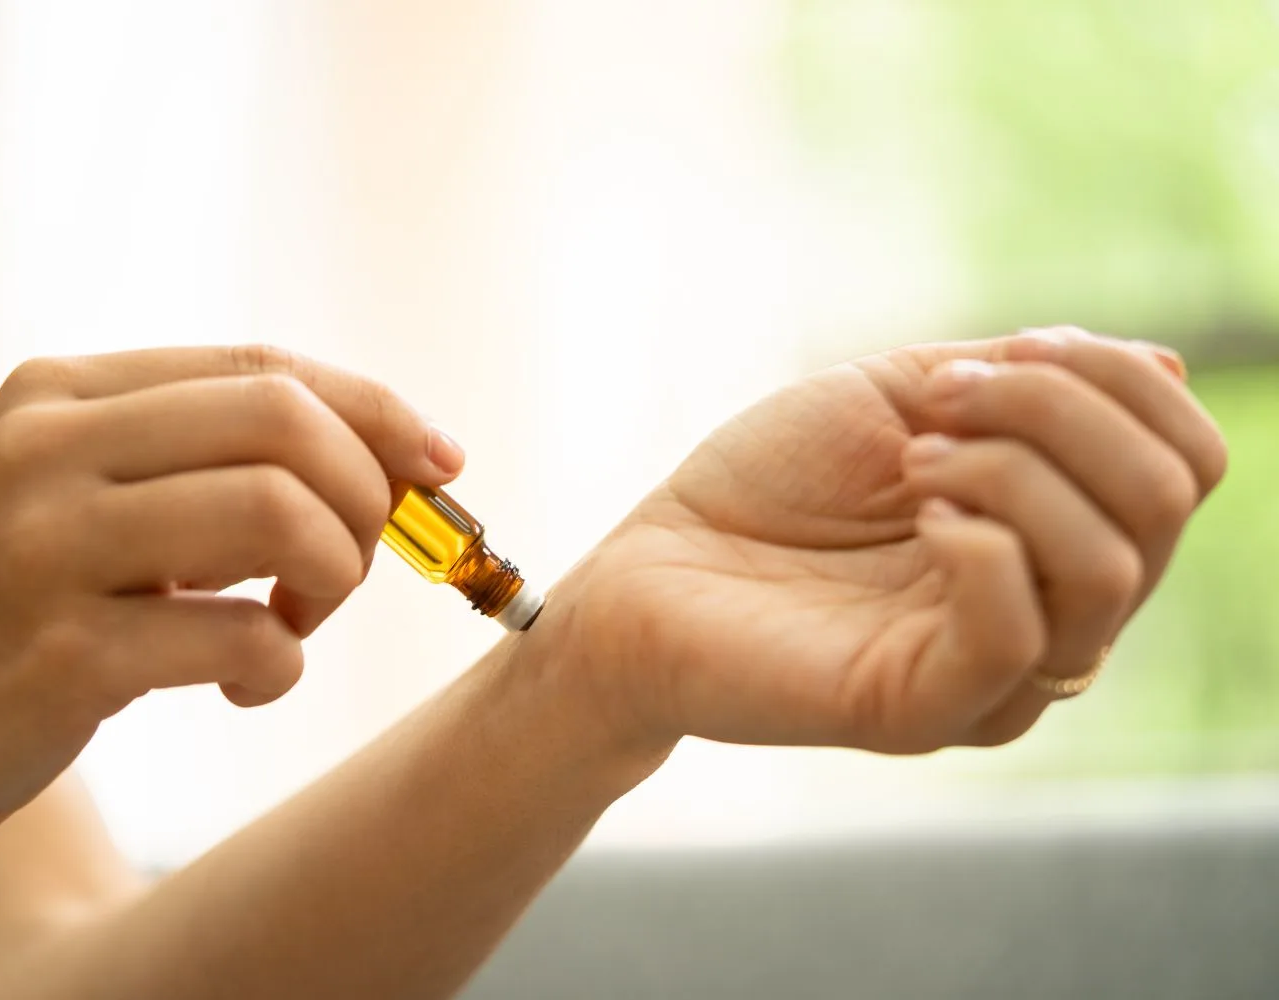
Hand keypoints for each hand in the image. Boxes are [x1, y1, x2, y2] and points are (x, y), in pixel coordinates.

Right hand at [0, 345, 460, 868]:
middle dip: (366, 494)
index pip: (264, 369)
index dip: (377, 411)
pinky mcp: (62, 656)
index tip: (442, 463)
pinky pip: (244, 638)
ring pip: (278, 513)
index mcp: (62, 394)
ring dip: (331, 576)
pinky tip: (247, 681)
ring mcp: (48, 548)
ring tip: (295, 622)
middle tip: (352, 564)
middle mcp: (49, 448)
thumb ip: (200, 463)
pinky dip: (280, 664)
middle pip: (286, 421)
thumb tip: (386, 462)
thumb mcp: (76, 500)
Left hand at [543, 329, 1226, 754]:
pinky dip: (983, 545)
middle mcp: (1049, 614)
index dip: (1116, 380)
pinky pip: (1019, 637)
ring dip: (1012, 469)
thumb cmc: (768, 482)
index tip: (997, 353)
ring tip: (908, 459)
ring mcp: (994, 673)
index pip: (1183, 462)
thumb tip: (1171, 367)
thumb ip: (1027, 382)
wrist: (651, 565)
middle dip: (1059, 409)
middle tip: (933, 402)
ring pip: (1107, 566)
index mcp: (1054, 537)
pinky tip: (916, 513)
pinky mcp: (923, 709)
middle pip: (1162, 503)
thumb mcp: (904, 395)